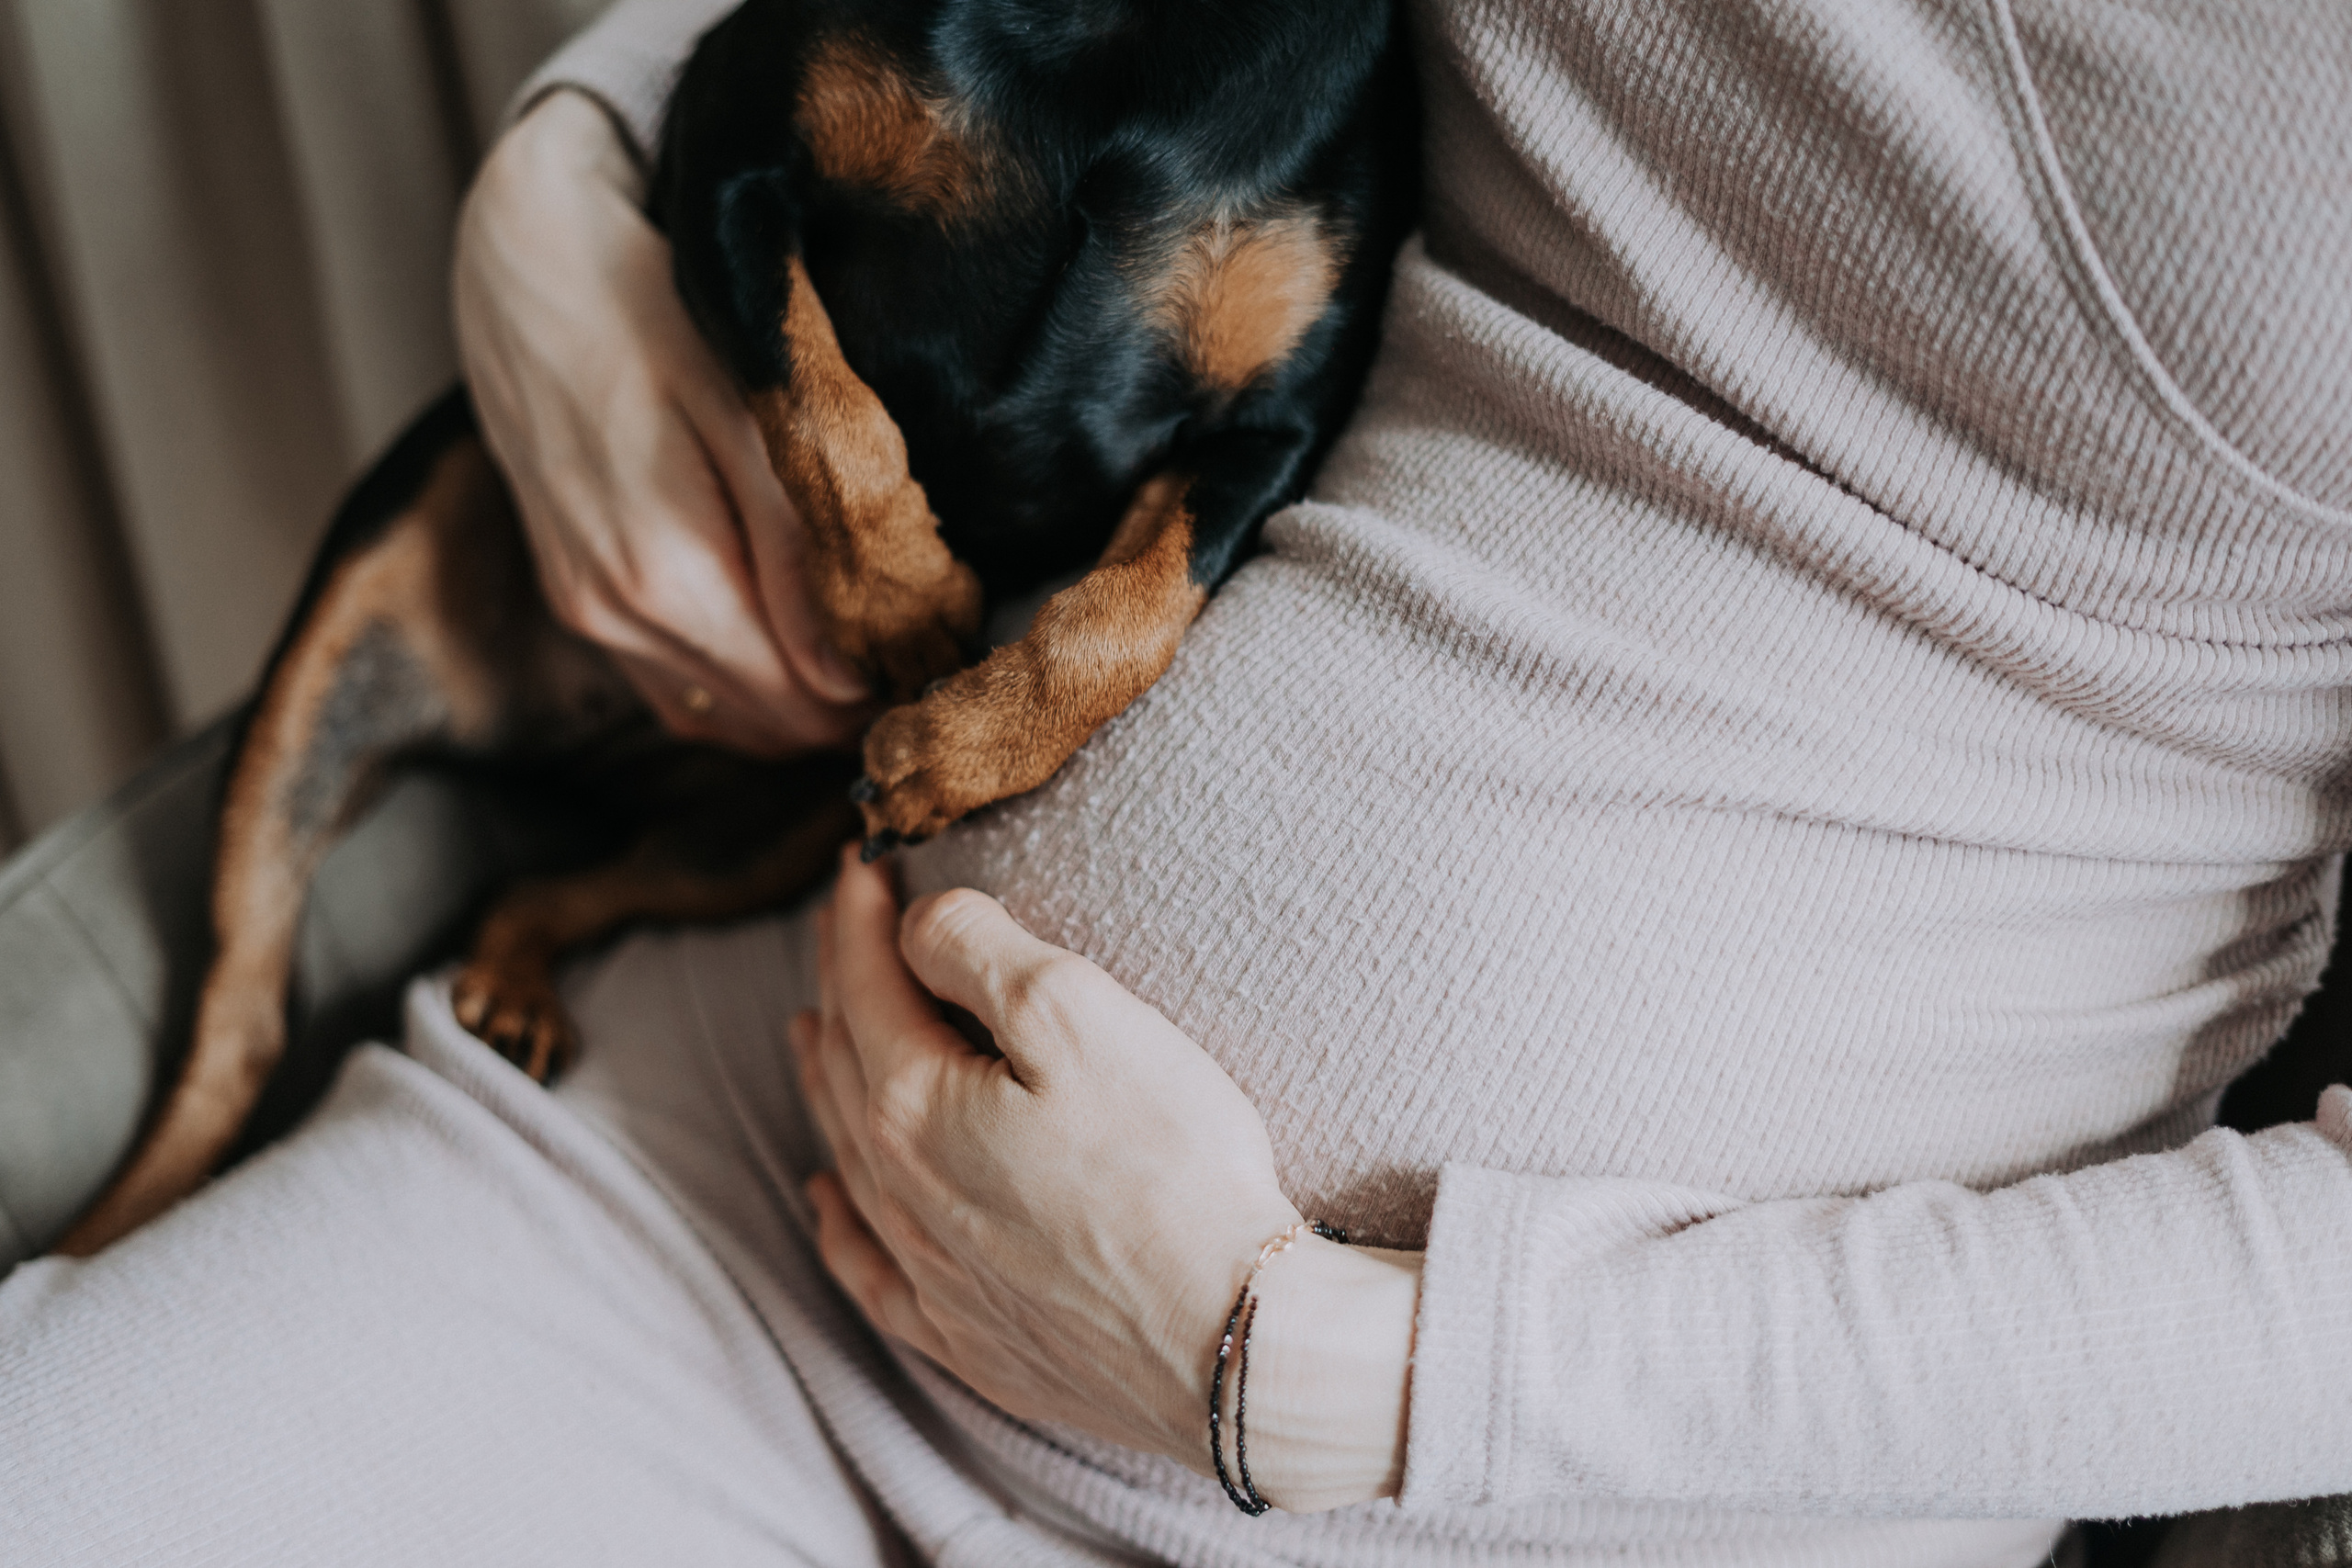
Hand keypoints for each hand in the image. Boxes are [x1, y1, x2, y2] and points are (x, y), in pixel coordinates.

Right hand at [452, 91, 869, 752]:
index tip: (942, 638)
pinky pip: (678, 689)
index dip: (891, 684)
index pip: (810, 700)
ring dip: (803, 701)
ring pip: (726, 718)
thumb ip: (801, 548)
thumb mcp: (749, 412)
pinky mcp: (575, 601)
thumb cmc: (650, 312)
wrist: (523, 265)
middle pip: (774, 723)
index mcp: (666, 574)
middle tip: (923, 639)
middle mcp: (616, 614)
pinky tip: (793, 642)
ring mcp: (588, 614)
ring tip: (870, 640)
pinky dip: (743, 687)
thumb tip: (854, 669)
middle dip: (857, 698)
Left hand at [794, 848, 1420, 1510]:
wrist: (1226, 1340)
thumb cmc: (1167, 1168)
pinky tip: (825, 1201)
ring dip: (825, 1082)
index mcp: (915, 1105)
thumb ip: (978, 951)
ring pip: (849, 1157)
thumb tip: (914, 925)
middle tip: (838, 928)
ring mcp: (932, 1273)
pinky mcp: (971, 1337)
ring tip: (809, 1031)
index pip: (866, 986)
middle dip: (839, 984)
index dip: (857, 917)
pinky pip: (870, 1270)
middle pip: (848, 1064)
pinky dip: (838, 1223)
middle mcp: (901, 1192)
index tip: (857, 863)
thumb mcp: (1079, 1014)